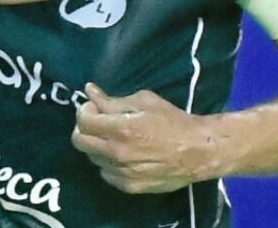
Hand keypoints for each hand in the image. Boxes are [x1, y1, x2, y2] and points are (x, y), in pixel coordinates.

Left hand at [71, 83, 214, 193]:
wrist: (198, 151)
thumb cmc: (173, 121)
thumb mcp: (144, 102)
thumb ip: (113, 100)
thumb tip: (90, 92)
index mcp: (121, 129)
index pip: (83, 121)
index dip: (84, 110)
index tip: (93, 107)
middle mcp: (117, 153)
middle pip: (79, 142)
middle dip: (84, 128)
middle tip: (98, 121)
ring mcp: (122, 172)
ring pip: (92, 158)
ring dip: (97, 145)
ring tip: (114, 138)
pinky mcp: (129, 186)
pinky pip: (106, 173)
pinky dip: (109, 162)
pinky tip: (123, 154)